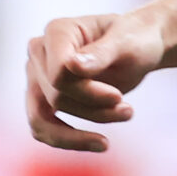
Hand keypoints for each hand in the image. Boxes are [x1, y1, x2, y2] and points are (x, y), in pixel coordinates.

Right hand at [26, 10, 166, 151]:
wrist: (139, 47)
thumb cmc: (135, 39)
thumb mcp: (127, 43)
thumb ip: (101, 53)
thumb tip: (71, 66)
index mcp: (57, 31)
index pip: (58, 73)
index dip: (88, 91)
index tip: (118, 97)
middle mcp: (39, 52)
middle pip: (56, 96)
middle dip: (95, 108)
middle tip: (129, 111)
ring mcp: (37, 75)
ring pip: (43, 119)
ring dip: (83, 131)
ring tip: (121, 123)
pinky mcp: (42, 97)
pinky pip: (41, 128)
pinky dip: (69, 141)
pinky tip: (100, 144)